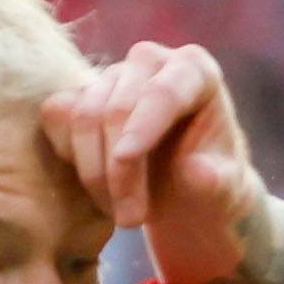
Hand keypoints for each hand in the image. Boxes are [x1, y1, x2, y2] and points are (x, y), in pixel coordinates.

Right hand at [43, 39, 273, 283]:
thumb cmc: (209, 181)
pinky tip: (98, 187)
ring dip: (94, 174)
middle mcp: (151, 62)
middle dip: (118, 170)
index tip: (125, 159)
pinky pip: (58, 117)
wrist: (183, 188)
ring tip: (120, 215)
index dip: (142, 125)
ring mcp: (112, 75)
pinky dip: (71, 157)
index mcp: (196, 71)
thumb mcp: (225, 190)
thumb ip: (217, 181)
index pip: (164, 91)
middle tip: (132, 221)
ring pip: (83, 115)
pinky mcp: (81, 93)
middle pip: (117, 107)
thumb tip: (198, 172)